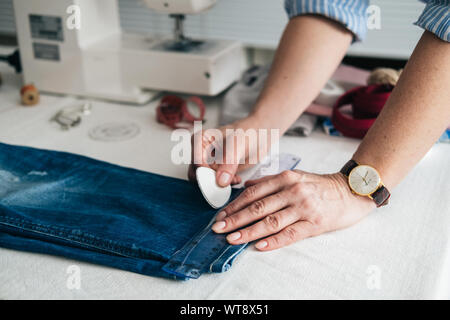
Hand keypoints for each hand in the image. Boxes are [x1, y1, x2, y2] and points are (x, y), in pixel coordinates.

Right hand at [188, 118, 269, 186]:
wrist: (261, 134)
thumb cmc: (249, 131)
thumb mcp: (238, 144)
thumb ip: (229, 162)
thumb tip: (220, 181)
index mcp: (200, 140)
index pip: (196, 163)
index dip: (206, 174)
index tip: (218, 180)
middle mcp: (202, 151)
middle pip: (197, 174)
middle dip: (212, 181)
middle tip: (227, 181)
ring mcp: (210, 161)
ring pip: (206, 181)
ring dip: (220, 184)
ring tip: (234, 178)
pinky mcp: (218, 170)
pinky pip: (216, 183)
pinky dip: (226, 184)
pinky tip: (236, 178)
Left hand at [211, 170, 374, 250]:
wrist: (350, 191)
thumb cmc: (320, 185)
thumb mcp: (294, 176)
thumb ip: (269, 181)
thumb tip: (246, 186)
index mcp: (285, 178)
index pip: (253, 193)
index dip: (234, 205)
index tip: (221, 216)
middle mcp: (292, 190)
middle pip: (258, 207)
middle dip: (235, 219)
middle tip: (218, 228)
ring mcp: (304, 207)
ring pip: (271, 221)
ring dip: (249, 231)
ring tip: (233, 239)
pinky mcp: (315, 223)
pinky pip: (291, 234)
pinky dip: (274, 241)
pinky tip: (259, 246)